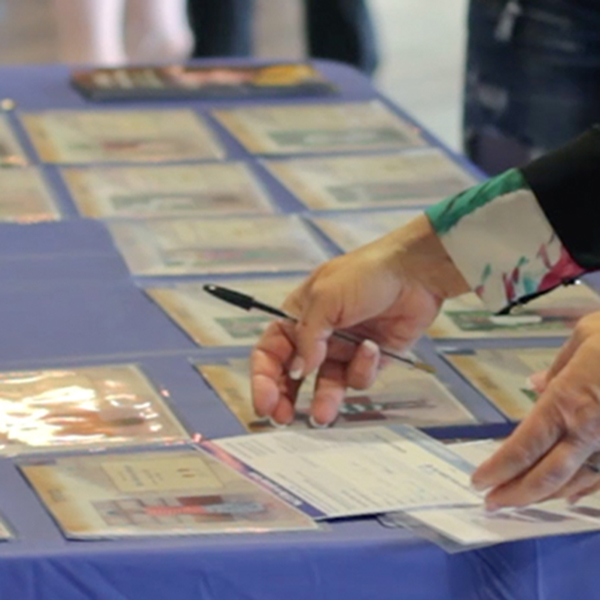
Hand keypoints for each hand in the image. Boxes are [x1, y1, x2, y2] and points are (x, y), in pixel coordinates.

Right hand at [251, 215, 468, 425]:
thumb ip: (307, 337)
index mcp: (298, 317)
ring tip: (323, 414)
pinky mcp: (370, 359)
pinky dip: (363, 368)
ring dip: (324, 399)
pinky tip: (371, 348)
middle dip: (286, 398)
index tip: (264, 404)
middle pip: (293, 375)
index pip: (270, 352)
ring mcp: (344, 349)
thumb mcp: (326, 298)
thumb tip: (297, 371)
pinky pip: (359, 377)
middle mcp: (318, 336)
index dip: (263, 378)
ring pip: (327, 384)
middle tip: (284, 419)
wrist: (415, 272)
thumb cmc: (366, 272)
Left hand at [472, 311, 599, 507]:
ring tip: (519, 502)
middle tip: (491, 504)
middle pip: (546, 475)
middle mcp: (591, 432)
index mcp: (568, 401)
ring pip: (576, 483)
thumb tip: (534, 385)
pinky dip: (583, 489)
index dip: (499, 468)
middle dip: (515, 494)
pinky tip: (568, 496)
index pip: (523, 446)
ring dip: (545, 496)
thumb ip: (557, 368)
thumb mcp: (585, 337)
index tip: (478, 481)